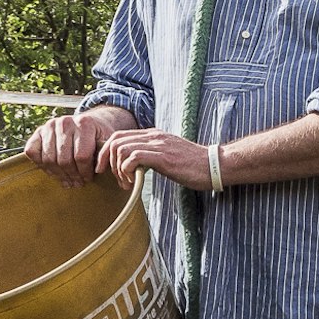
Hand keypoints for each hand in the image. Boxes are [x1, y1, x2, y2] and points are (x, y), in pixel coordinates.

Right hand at [24, 107, 135, 185]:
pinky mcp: (38, 132)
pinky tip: (53, 170)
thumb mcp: (107, 142)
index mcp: (85, 123)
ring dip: (57, 174)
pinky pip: (33, 152)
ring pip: (49, 159)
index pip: (81, 156)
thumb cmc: (98, 137)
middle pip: (65, 160)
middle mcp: (65, 122)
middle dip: (72, 176)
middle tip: (76, 184)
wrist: (86, 122)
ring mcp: (50, 126)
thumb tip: (113, 173)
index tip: (88, 180)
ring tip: (67, 180)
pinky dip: (41, 165)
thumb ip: (107, 154)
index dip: (84, 173)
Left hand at [98, 128, 212, 191]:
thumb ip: (152, 155)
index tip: (105, 169)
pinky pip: (133, 158)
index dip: (106, 152)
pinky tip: (132, 182)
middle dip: (106, 160)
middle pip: (115, 140)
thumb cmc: (192, 165)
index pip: (119, 135)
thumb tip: (135, 165)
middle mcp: (153, 136)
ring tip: (125, 183)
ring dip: (117, 168)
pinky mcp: (162, 157)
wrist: (213, 165)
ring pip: (121, 148)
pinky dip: (126, 171)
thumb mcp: (168, 155)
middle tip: (112, 178)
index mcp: (153, 135)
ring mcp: (158, 145)